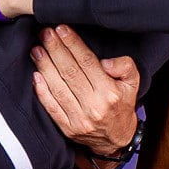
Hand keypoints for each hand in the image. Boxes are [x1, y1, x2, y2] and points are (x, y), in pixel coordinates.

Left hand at [32, 25, 140, 156]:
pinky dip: (41, 91)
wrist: (116, 140)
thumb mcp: (133, 83)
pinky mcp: (66, 128)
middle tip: (45, 33)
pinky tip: (35, 75)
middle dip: (55, 50)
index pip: (87, 62)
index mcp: (109, 93)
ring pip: (58, 87)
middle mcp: (93, 106)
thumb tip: (104, 62)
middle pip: (69, 72)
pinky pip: (51, 107)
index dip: (72, 44)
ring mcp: (78, 119)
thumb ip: (124, 66)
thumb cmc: (122, 105)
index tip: (61, 29)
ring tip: (36, 50)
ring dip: (44, 66)